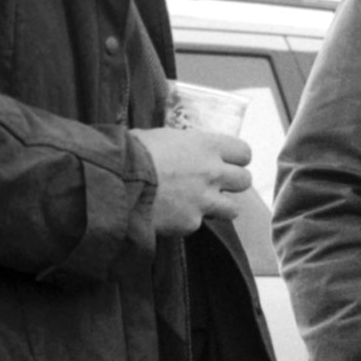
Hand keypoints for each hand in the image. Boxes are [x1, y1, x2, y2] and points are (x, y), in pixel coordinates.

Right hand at [135, 126, 251, 235]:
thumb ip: (182, 145)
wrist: (116, 182)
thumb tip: (180, 147)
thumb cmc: (132, 153)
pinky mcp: (191, 222)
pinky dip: (187, 220)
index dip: (236, 158)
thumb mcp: (160, 137)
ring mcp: (204, 200)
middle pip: (244, 181)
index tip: (228, 162)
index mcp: (205, 145)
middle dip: (232, 183)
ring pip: (233, 209)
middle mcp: (212, 173)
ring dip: (220, 207)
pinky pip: (197, 223)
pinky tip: (169, 214)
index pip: (243, 152)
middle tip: (216, 184)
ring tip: (199, 203)